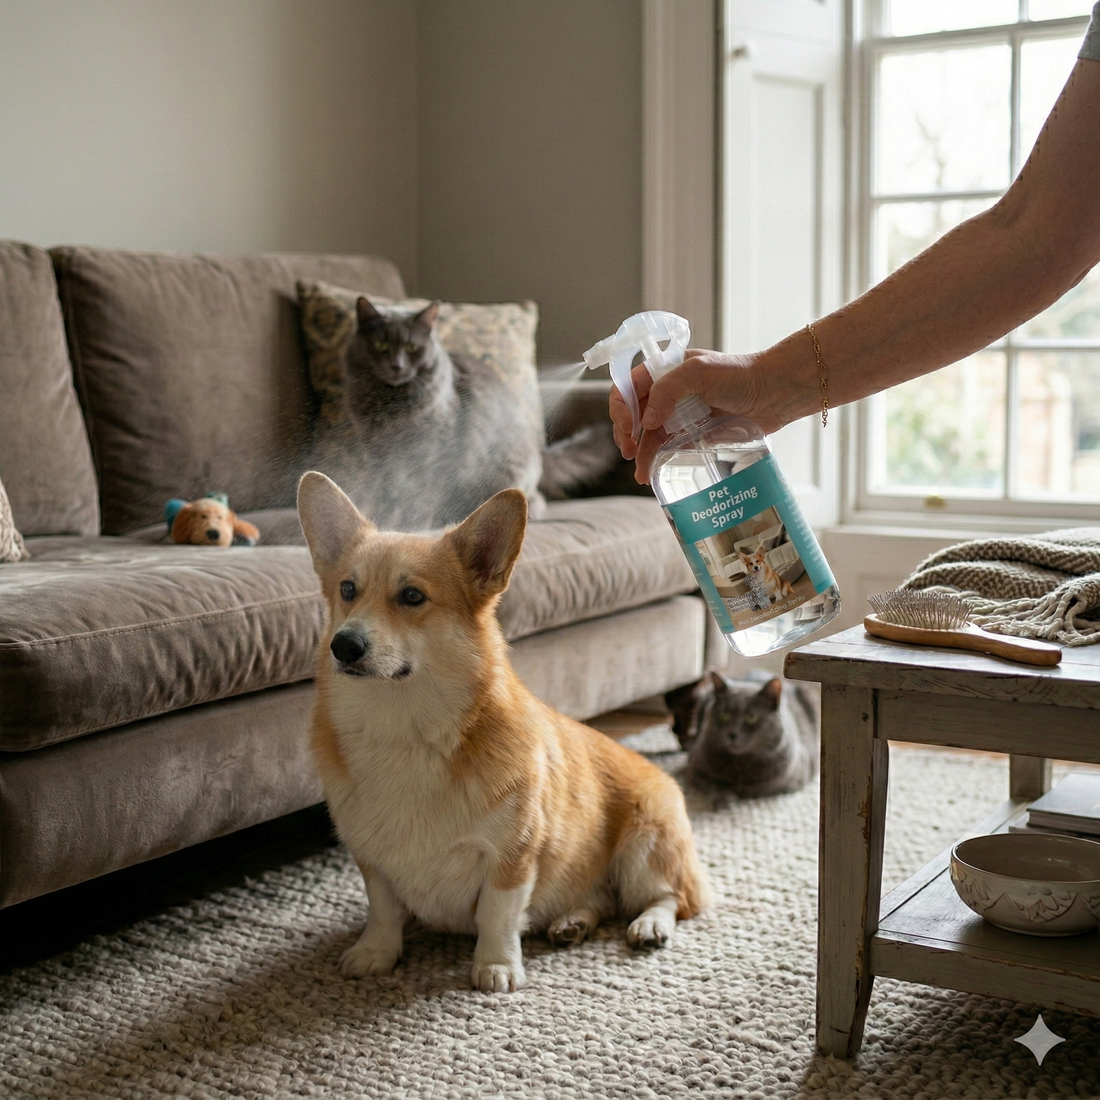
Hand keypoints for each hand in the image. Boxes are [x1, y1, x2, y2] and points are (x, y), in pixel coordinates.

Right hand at [609, 349, 770, 482]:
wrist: (775, 392)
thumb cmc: (740, 375)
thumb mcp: (699, 373)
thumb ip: (667, 391)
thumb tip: (646, 421)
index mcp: (665, 370)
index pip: (628, 386)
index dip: (620, 407)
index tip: (627, 427)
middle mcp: (668, 392)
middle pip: (634, 414)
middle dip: (626, 433)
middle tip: (629, 451)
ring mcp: (680, 413)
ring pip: (649, 435)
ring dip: (641, 453)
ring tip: (641, 473)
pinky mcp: (693, 433)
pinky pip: (668, 447)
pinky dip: (656, 460)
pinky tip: (651, 472)